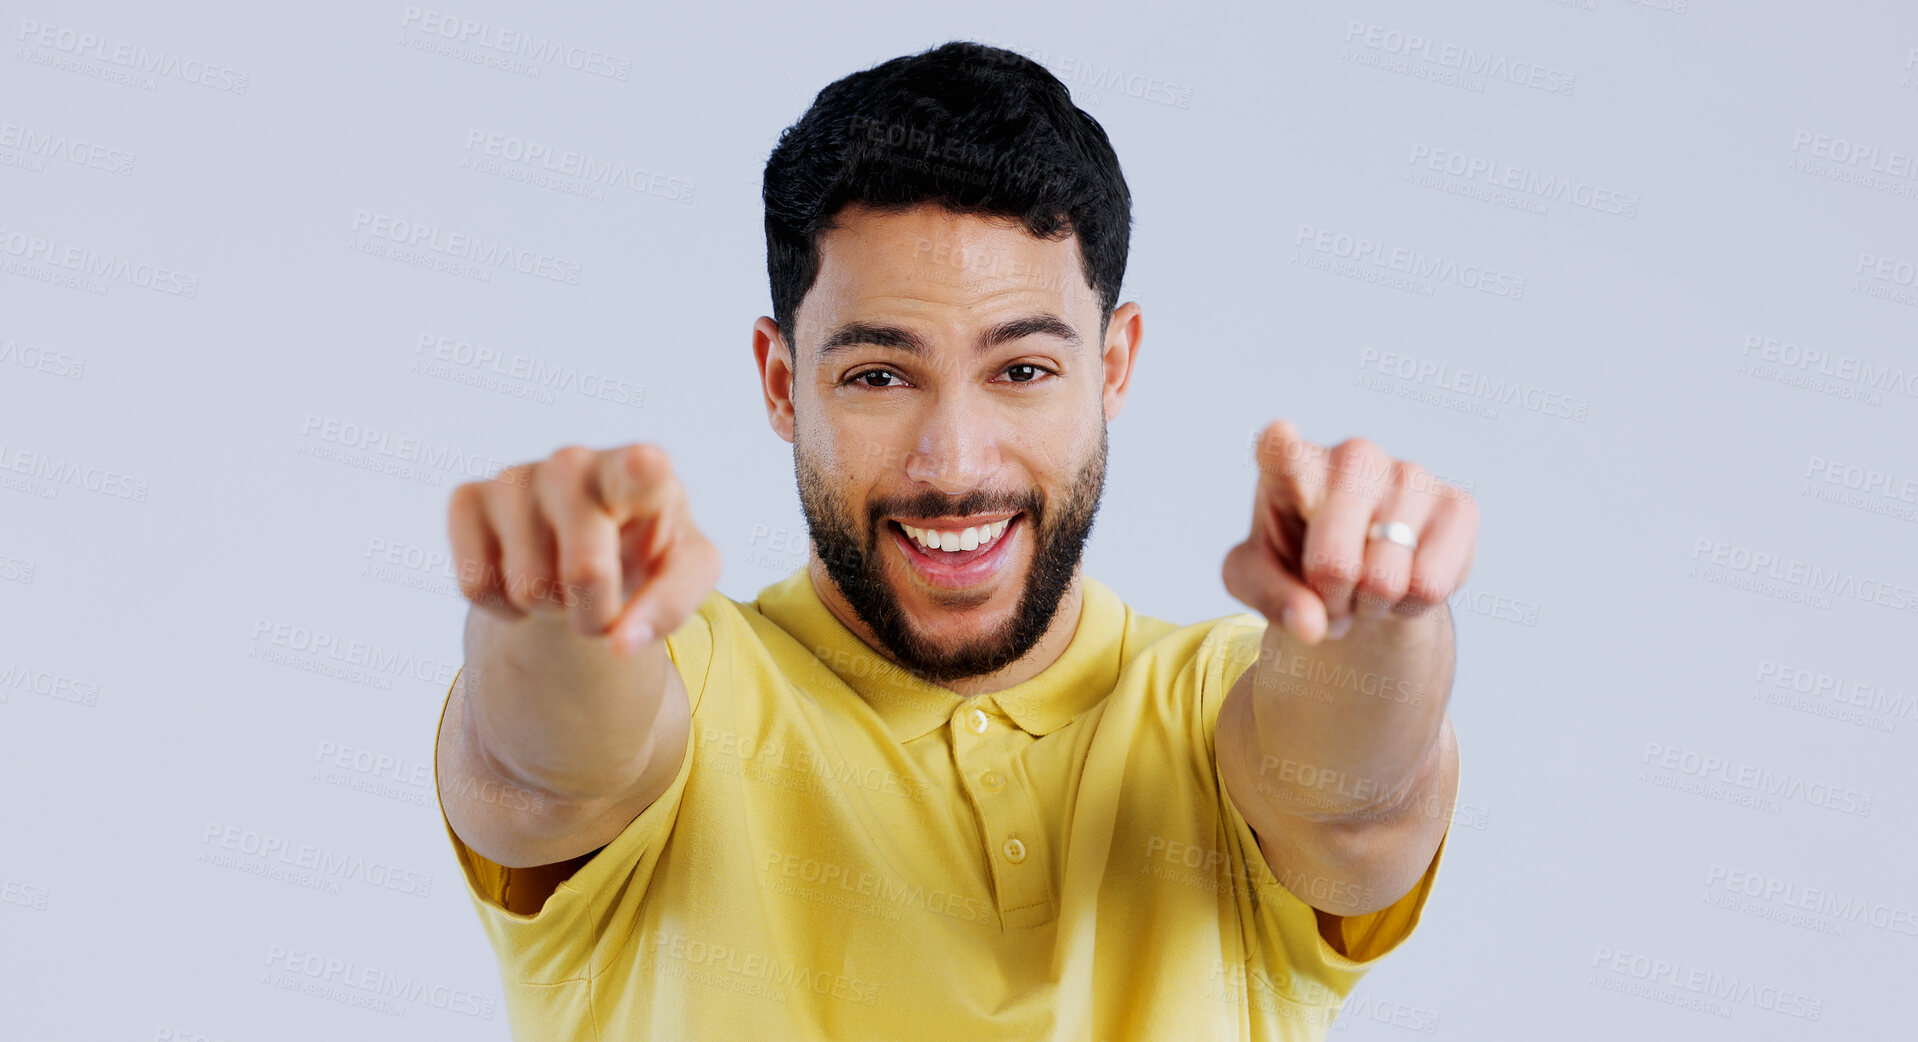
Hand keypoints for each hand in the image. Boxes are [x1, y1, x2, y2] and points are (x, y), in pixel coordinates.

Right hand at [447, 444, 720, 654]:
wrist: (589, 545)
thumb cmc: (645, 550)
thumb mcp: (683, 573)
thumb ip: (671, 606)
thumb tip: (621, 645)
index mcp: (641, 475)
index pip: (641, 469)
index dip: (642, 469)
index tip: (648, 463)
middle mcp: (575, 464)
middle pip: (585, 572)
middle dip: (596, 613)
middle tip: (604, 598)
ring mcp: (516, 476)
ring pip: (527, 587)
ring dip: (549, 608)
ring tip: (564, 578)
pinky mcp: (467, 497)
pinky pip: (475, 585)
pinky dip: (503, 606)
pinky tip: (523, 572)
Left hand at [1222, 420, 1477, 643]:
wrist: (1362, 575)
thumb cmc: (1299, 564)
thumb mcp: (1258, 582)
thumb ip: (1270, 599)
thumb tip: (1312, 625)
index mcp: (1290, 466)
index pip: (1281, 452)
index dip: (1281, 448)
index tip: (1279, 435)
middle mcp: (1353, 456)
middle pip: (1334, 563)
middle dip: (1330, 598)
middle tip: (1330, 590)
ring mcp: (1409, 473)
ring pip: (1385, 580)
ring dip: (1371, 603)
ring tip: (1365, 582)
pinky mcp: (1458, 504)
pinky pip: (1430, 585)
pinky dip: (1411, 604)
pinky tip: (1404, 579)